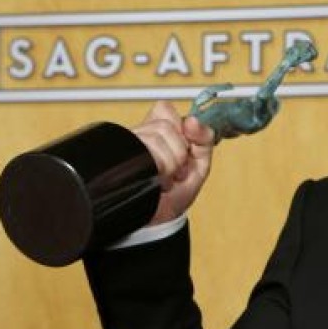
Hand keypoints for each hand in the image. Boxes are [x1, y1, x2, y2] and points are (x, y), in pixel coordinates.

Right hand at [132, 101, 214, 224]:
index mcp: (158, 132)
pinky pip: (146, 149)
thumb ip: (204, 138)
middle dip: (178, 152)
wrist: (157, 219)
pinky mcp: (122, 156)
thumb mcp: (200, 164)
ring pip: (156, 135)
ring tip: (165, 176)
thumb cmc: (175, 192)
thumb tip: (192, 120)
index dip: (181, 130)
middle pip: (164, 125)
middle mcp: (140, 136)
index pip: (164, 109)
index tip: (185, 151)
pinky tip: (158, 178)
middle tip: (175, 169)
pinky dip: (161, 167)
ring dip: (170, 163)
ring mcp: (129, 146)